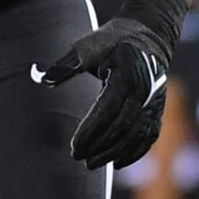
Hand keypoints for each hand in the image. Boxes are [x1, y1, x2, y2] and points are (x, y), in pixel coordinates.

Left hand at [41, 15, 169, 169]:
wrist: (147, 35)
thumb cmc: (110, 41)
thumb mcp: (87, 47)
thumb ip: (66, 65)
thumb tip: (41, 77)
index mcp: (126, 74)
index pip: (108, 109)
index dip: (91, 130)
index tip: (74, 146)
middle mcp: (144, 90)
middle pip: (122, 126)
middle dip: (99, 145)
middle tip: (77, 156)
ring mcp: (154, 102)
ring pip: (135, 135)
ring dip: (114, 152)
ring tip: (92, 163)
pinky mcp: (158, 109)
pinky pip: (149, 136)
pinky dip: (134, 152)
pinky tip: (117, 162)